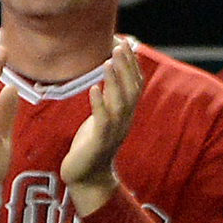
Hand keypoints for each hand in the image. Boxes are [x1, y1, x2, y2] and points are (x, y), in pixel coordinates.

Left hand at [59, 38, 141, 213]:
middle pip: (131, 91)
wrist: (87, 179)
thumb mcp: (103, 117)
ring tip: (107, 61)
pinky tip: (94, 88)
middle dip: (126, 68)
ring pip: (119, 104)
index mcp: (125, 115)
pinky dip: (99, 104)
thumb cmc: (92, 145)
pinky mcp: (99, 143)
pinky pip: (102, 121)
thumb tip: (109, 72)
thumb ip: (108, 98)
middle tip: (119, 46)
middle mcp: (123, 122)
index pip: (135, 86)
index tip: (126, 43)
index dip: (132, 65)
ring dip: (115, 81)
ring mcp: (113, 133)